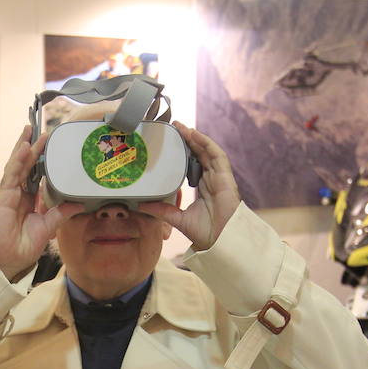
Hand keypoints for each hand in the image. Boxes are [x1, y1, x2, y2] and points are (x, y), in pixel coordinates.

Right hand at [0, 126, 81, 280]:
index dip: (42, 158)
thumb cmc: (24, 245)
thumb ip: (62, 213)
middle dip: (32, 146)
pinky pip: (11, 175)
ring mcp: (9, 193)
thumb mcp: (49, 226)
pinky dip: (17, 160)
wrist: (10, 259)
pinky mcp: (3, 196)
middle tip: (41, 129)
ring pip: (17, 165)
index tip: (50, 143)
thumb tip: (79, 204)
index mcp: (29, 198)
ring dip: (23, 146)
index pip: (36, 172)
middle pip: (26, 164)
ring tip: (30, 130)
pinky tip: (23, 148)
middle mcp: (18, 193)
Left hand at [140, 122, 241, 250]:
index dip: (183, 152)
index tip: (171, 142)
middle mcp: (211, 179)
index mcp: (202, 187)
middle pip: (199, 154)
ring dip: (195, 138)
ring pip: (207, 151)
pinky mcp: (225, 177)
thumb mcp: (177, 218)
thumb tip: (142, 205)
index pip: (192, 163)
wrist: (222, 241)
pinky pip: (216, 156)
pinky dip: (206, 144)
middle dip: (188, 140)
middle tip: (174, 127)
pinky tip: (195, 135)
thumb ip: (162, 210)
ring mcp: (219, 177)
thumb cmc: (206, 233)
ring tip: (182, 127)